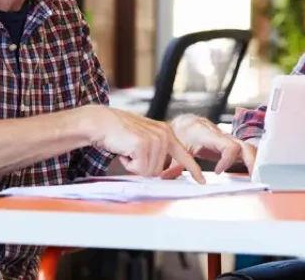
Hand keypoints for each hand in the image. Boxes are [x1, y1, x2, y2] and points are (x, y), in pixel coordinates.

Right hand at [80, 106, 205, 182]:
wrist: (102, 122)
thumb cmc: (120, 134)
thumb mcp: (144, 139)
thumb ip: (156, 151)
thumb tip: (160, 172)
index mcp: (166, 133)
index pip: (184, 155)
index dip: (193, 169)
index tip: (202, 181)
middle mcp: (164, 135)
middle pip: (157, 171)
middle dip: (141, 167)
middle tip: (131, 152)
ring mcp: (155, 140)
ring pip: (148, 172)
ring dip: (133, 165)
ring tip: (127, 149)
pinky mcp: (144, 145)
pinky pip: (138, 169)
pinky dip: (127, 164)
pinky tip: (124, 150)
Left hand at [165, 114, 256, 176]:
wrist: (184, 123)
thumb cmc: (180, 133)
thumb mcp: (174, 149)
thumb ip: (173, 164)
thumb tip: (168, 176)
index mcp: (208, 134)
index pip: (228, 146)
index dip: (227, 160)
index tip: (218, 171)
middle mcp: (220, 135)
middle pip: (243, 145)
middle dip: (250, 161)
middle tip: (251, 177)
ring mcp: (226, 139)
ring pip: (246, 147)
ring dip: (253, 161)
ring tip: (254, 177)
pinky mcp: (228, 144)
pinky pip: (242, 150)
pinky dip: (248, 160)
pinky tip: (250, 171)